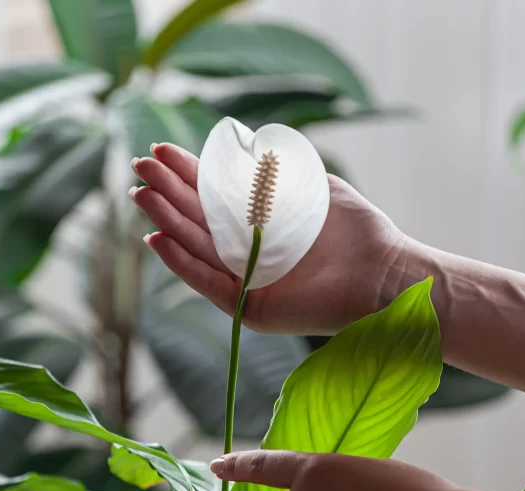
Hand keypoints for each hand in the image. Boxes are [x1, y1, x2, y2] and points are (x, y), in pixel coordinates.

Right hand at [131, 143, 406, 335]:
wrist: (385, 274)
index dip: (186, 173)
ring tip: (141, 196)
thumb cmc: (358, 231)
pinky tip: (158, 239)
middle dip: (167, 192)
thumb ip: (279, 172)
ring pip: (197, 248)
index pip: (214, 195)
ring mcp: (248, 281)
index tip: (160, 150)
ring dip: (166, 222)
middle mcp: (249, 252)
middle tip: (139, 167)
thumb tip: (242, 148)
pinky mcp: (253, 308)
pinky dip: (182, 263)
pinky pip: (210, 283)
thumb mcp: (315, 187)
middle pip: (197, 219)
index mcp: (262, 222)